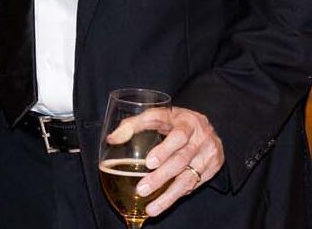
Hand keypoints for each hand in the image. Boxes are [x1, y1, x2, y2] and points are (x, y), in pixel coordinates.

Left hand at [106, 105, 223, 216]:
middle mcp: (201, 140)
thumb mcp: (157, 115)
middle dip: (160, 177)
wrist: (205, 126)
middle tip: (142, 190)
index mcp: (188, 122)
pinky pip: (193, 185)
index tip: (149, 163)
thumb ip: (133, 124)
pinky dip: (177, 194)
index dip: (165, 150)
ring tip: (152, 209)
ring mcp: (209, 156)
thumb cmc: (174, 121)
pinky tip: (164, 202)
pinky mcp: (212, 170)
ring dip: (169, 196)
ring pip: (188, 179)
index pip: (178, 136)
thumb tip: (112, 139)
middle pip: (181, 161)